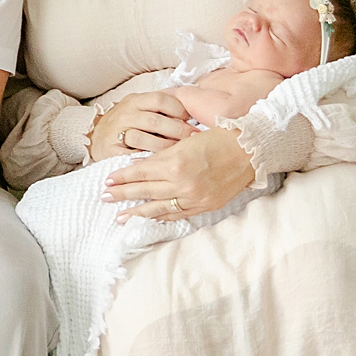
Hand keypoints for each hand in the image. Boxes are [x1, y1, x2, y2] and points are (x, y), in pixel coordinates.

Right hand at [88, 91, 196, 160]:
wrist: (94, 136)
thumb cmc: (126, 123)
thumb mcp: (139, 108)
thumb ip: (159, 109)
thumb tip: (192, 112)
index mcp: (135, 101)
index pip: (160, 100)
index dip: (178, 109)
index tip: (191, 119)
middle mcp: (125, 114)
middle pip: (155, 120)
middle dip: (177, 130)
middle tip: (193, 138)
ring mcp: (117, 132)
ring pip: (144, 139)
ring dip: (165, 146)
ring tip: (180, 152)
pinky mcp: (111, 150)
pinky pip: (132, 155)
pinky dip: (147, 159)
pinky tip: (160, 163)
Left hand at [101, 127, 256, 221]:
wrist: (251, 150)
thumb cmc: (220, 137)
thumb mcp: (186, 140)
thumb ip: (164, 155)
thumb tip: (142, 166)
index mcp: (176, 163)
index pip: (141, 172)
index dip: (123, 176)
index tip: (108, 180)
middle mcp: (182, 183)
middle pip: (145, 191)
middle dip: (123, 194)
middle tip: (105, 197)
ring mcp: (194, 198)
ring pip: (159, 208)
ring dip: (137, 212)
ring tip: (120, 217)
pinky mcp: (205, 206)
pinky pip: (178, 214)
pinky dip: (162, 216)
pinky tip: (150, 217)